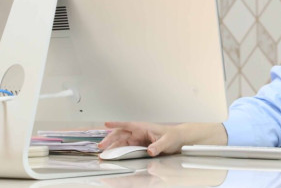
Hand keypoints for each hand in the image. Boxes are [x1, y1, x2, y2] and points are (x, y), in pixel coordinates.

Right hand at [98, 121, 227, 156]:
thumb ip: (158, 146)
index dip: (116, 124)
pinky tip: (113, 155)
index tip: (106, 124)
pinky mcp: (139, 145)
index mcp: (144, 127)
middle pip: (121, 135)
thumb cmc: (174, 136)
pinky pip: (126, 148)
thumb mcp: (167, 141)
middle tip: (100, 147)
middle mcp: (139, 132)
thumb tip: (150, 151)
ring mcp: (138, 139)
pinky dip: (118, 151)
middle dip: (109, 140)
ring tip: (103, 154)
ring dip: (112, 147)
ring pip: (121, 142)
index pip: (128, 125)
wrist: (179, 140)